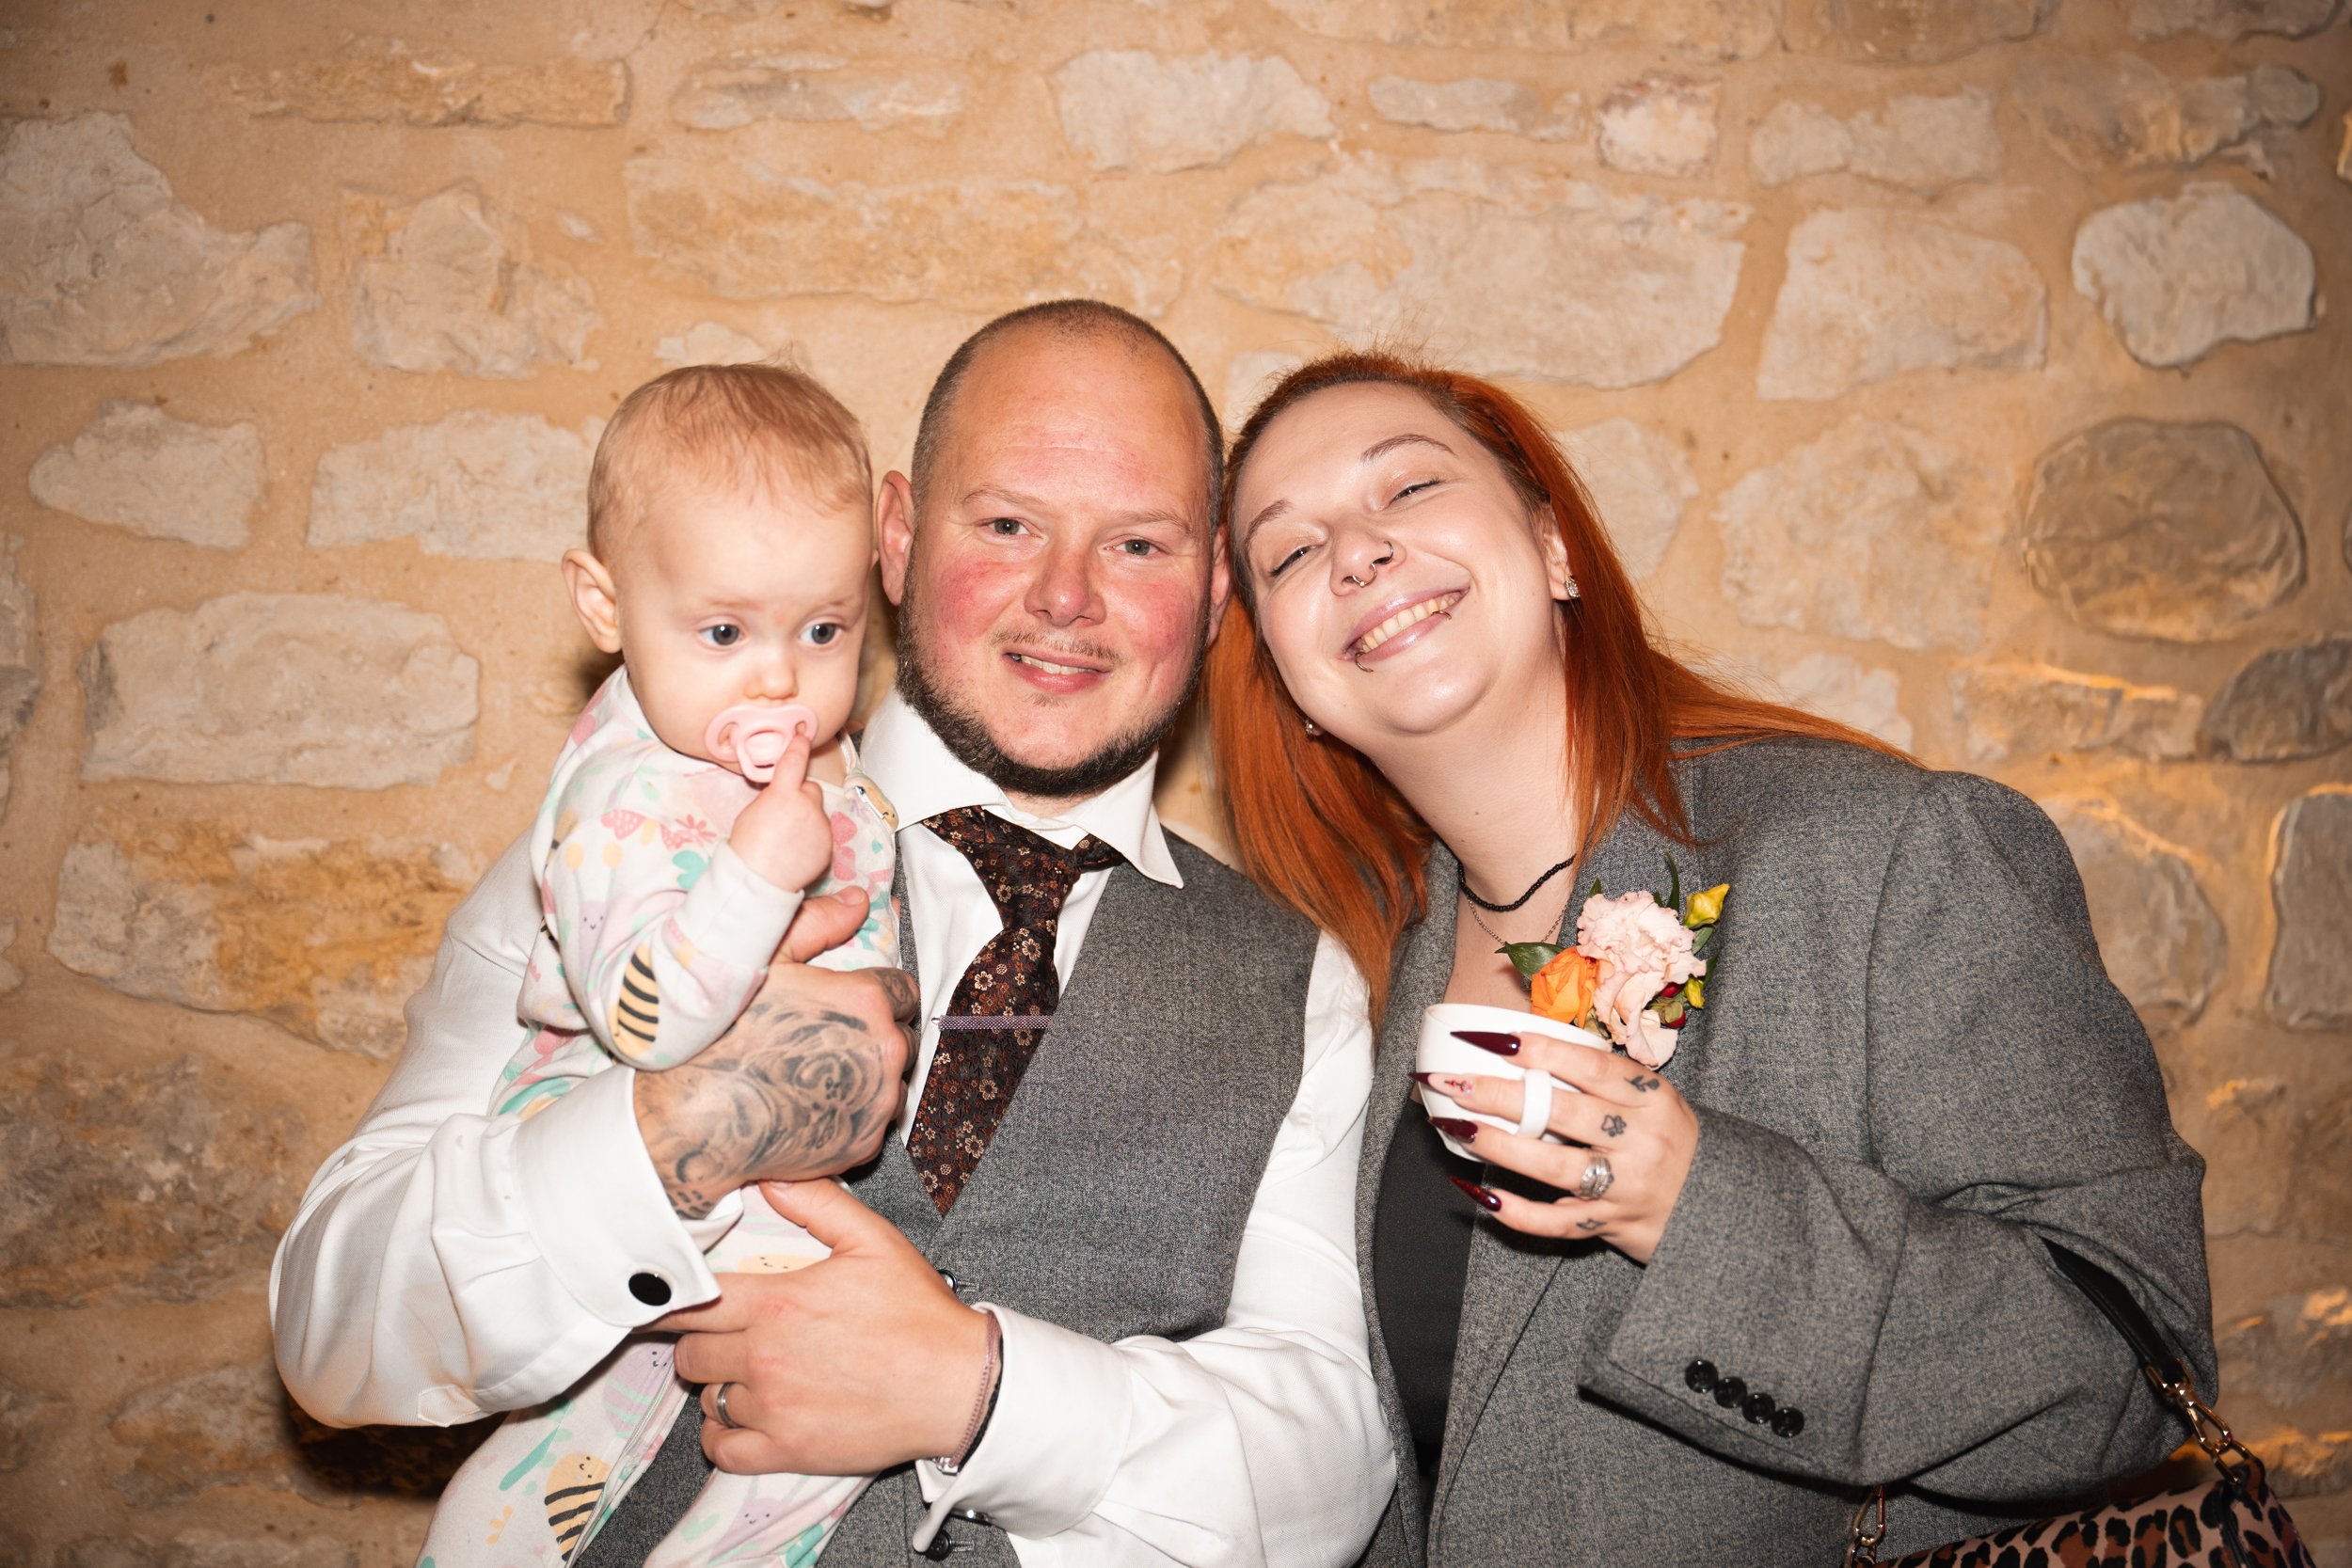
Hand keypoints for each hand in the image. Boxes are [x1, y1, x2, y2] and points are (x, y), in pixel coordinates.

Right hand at [633, 887, 916, 1217]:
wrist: (698, 1119)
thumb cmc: (724, 1036)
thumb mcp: (765, 961)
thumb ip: (818, 922)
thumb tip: (859, 900)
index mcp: (868, 1001)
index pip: (904, 989)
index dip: (877, 995)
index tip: (849, 1005)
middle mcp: (885, 1050)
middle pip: (901, 1036)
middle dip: (875, 1035)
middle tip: (829, 1040)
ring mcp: (878, 1101)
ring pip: (893, 1081)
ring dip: (869, 1077)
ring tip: (819, 1075)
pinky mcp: (865, 1143)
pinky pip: (874, 1122)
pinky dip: (854, 1115)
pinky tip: (815, 1106)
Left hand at [662, 1181, 993, 1474]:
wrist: (957, 1384)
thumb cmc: (919, 1314)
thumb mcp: (874, 1241)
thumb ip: (817, 1203)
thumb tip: (771, 1176)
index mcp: (779, 1303)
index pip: (693, 1302)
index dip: (672, 1301)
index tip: (665, 1303)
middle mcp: (766, 1357)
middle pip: (690, 1353)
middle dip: (699, 1341)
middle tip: (720, 1336)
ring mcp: (774, 1408)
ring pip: (706, 1399)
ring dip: (718, 1385)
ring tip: (744, 1374)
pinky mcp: (787, 1449)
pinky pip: (721, 1451)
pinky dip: (720, 1437)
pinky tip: (738, 1420)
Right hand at [728, 729, 833, 893]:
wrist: (758, 880)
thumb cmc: (747, 848)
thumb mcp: (753, 812)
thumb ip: (774, 799)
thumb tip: (783, 796)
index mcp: (783, 795)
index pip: (793, 762)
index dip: (798, 746)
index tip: (803, 735)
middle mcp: (807, 806)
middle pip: (810, 790)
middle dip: (801, 797)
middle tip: (784, 816)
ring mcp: (820, 826)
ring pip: (817, 813)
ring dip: (807, 820)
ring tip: (788, 840)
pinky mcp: (828, 846)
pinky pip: (822, 835)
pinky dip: (812, 840)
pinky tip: (796, 852)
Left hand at [1423, 1033, 1698, 1263]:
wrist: (1722, 1208)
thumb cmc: (1674, 1142)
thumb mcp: (1654, 1100)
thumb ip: (1604, 1078)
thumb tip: (1532, 1043)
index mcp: (1650, 1098)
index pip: (1587, 1065)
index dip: (1537, 1048)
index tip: (1492, 1037)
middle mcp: (1640, 1140)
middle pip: (1559, 1112)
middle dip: (1498, 1094)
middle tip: (1450, 1079)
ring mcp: (1626, 1186)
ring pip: (1552, 1165)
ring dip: (1496, 1144)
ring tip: (1455, 1126)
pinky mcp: (1612, 1226)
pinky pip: (1556, 1222)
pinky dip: (1516, 1211)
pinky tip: (1480, 1193)